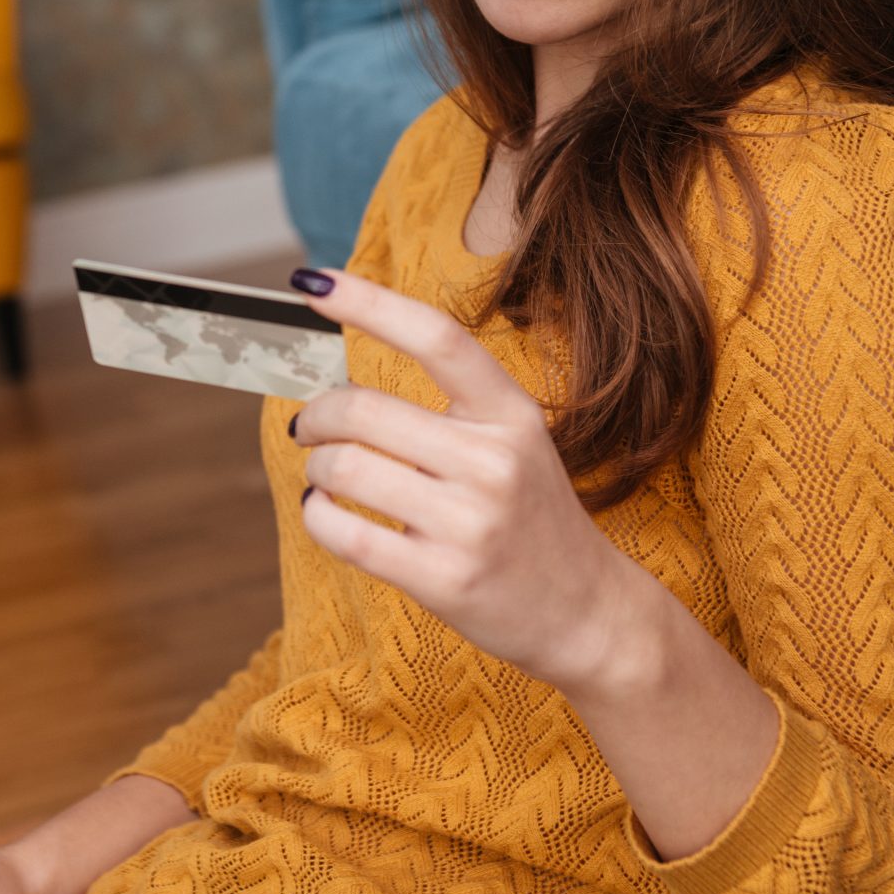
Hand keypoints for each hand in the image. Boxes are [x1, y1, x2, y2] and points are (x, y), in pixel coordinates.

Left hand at [289, 265, 653, 697]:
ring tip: (326, 478)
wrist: (587, 613)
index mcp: (513, 413)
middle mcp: (495, 461)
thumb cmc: (532, 520)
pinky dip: (318, 514)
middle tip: (306, 427)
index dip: (369, 302)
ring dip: (315, 468)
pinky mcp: (443, 578)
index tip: (314, 281)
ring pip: (343, 467)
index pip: (437, 337)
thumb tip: (341, 391)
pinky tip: (327, 512)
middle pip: (363, 409)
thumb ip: (451, 413)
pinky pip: (343, 531)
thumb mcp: (515, 446)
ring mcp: (471, 522)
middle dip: (314, 415)